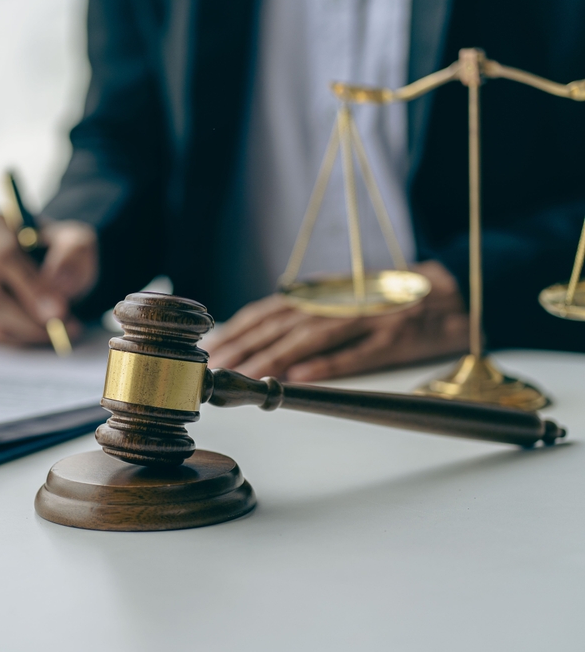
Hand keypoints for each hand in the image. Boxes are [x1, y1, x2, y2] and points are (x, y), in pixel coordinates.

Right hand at [0, 212, 97, 344]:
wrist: (50, 268)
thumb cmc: (59, 251)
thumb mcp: (77, 242)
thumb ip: (73, 254)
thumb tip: (58, 282)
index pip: (1, 255)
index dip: (30, 286)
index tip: (59, 309)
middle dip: (30, 316)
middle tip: (64, 327)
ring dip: (28, 332)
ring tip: (61, 330)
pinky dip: (19, 341)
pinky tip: (42, 334)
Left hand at [203, 261, 468, 381]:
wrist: (454, 289)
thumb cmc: (389, 298)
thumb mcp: (341, 296)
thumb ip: (304, 312)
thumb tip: (260, 333)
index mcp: (323, 294)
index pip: (269, 311)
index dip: (239, 329)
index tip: (212, 348)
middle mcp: (339, 303)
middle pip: (283, 325)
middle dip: (246, 346)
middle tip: (218, 368)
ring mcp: (366, 319)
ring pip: (312, 338)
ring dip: (275, 357)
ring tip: (247, 375)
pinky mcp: (395, 339)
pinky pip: (357, 354)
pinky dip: (327, 365)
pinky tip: (300, 377)